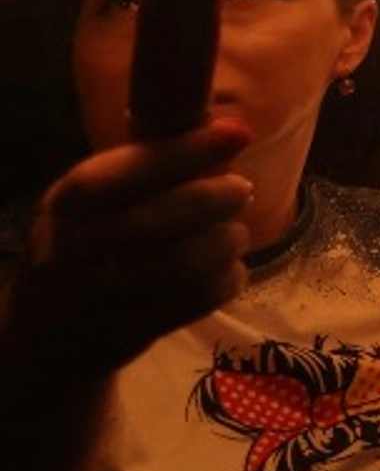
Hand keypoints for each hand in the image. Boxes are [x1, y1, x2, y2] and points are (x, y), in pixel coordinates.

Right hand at [9, 121, 253, 380]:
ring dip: (222, 243)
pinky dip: (222, 282)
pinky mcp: (118, 338)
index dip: (180, 152)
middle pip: (147, 222)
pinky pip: (187, 306)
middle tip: (242, 190)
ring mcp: (87, 301)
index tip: (237, 134)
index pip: (117, 174)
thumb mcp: (104, 204)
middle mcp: (65, 251)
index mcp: (63, 205)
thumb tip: (236, 130)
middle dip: (209, 199)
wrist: (47, 340)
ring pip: (172, 266)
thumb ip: (160, 164)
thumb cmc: (93, 250)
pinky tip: (231, 271)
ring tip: (236, 235)